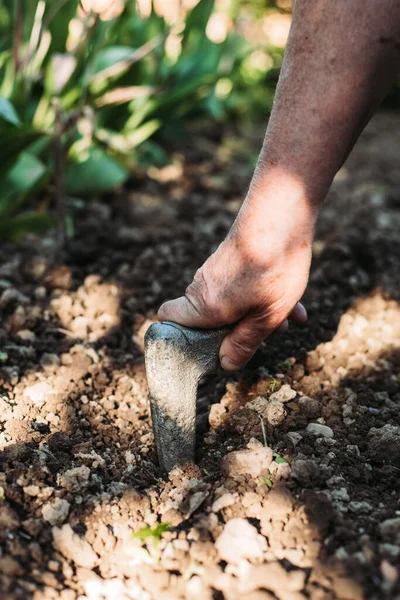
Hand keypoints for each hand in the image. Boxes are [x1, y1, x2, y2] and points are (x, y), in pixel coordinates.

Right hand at [158, 197, 312, 370]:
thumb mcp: (265, 316)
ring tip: (287, 316)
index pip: (167, 319)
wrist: (281, 214)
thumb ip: (244, 343)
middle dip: (235, 329)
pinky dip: (261, 294)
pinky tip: (292, 300)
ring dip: (255, 312)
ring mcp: (216, 269)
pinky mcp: (232, 257)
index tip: (205, 347)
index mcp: (203, 306)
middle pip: (206, 316)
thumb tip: (226, 365)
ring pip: (230, 300)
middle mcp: (203, 286)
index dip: (179, 335)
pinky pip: (241, 285)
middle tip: (265, 333)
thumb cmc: (272, 268)